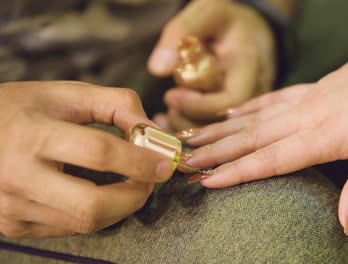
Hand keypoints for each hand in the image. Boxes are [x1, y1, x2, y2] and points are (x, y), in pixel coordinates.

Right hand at [0, 81, 173, 237]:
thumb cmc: (22, 109)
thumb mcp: (67, 94)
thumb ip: (116, 104)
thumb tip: (154, 132)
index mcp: (31, 134)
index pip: (98, 154)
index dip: (140, 160)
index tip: (165, 163)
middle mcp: (17, 176)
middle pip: (93, 205)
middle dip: (135, 196)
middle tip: (150, 181)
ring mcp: (12, 207)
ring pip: (85, 223)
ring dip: (120, 207)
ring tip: (129, 184)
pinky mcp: (13, 225)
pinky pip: (70, 229)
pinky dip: (96, 214)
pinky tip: (99, 194)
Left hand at [147, 0, 274, 130]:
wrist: (250, 29)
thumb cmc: (226, 19)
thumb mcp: (206, 12)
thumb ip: (181, 32)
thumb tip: (158, 69)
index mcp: (250, 64)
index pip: (233, 99)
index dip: (200, 106)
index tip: (171, 96)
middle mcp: (255, 89)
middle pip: (227, 123)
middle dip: (191, 122)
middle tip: (168, 108)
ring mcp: (249, 104)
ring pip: (221, 132)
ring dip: (189, 127)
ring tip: (168, 113)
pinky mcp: (238, 113)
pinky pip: (216, 129)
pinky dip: (190, 127)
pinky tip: (169, 120)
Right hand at [183, 28, 347, 239]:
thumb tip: (344, 228)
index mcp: (325, 136)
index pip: (270, 158)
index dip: (236, 172)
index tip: (205, 181)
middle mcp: (306, 116)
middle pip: (251, 137)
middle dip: (214, 151)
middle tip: (182, 161)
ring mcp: (306, 99)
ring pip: (254, 117)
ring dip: (221, 129)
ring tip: (192, 137)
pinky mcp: (311, 88)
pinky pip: (271, 99)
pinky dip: (248, 108)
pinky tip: (230, 113)